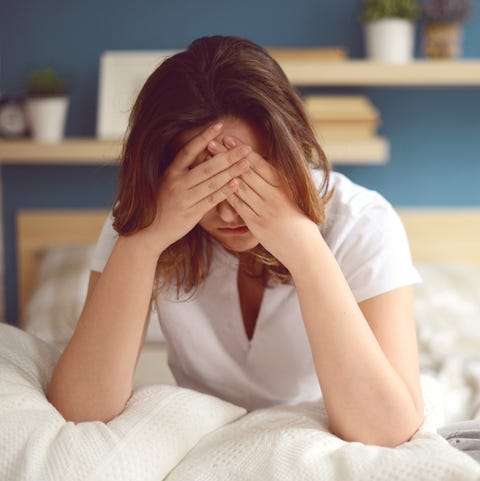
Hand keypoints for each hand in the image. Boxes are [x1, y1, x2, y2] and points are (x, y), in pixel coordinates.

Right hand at [139, 123, 250, 254]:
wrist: (150, 232)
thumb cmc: (162, 205)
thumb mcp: (168, 183)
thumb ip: (184, 170)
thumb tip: (205, 153)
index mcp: (170, 173)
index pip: (188, 151)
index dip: (203, 137)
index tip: (219, 125)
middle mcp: (176, 183)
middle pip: (206, 167)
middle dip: (228, 156)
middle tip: (245, 148)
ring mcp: (184, 199)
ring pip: (211, 182)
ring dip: (231, 172)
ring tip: (246, 163)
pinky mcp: (191, 214)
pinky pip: (211, 200)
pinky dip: (225, 191)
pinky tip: (237, 183)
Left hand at [222, 136, 318, 268]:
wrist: (304, 249)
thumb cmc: (301, 221)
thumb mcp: (295, 197)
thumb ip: (280, 182)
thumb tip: (266, 166)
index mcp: (285, 186)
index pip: (260, 164)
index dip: (242, 150)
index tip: (229, 138)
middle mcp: (274, 195)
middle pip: (246, 171)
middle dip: (227, 156)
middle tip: (212, 141)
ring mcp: (265, 210)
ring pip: (240, 186)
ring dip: (222, 171)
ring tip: (209, 159)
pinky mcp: (256, 224)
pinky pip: (238, 205)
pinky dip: (226, 193)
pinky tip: (214, 184)